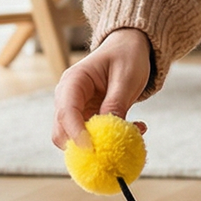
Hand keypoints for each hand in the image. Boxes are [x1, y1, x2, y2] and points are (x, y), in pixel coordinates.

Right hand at [52, 28, 151, 149]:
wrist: (128, 48)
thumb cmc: (127, 56)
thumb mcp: (126, 77)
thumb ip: (116, 103)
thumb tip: (109, 132)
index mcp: (73, 81)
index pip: (67, 112)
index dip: (76, 133)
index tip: (92, 149)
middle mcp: (68, 98)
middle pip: (63, 132)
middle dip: (84, 146)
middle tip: (114, 151)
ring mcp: (77, 110)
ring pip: (77, 139)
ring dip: (102, 144)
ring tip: (135, 132)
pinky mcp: (88, 118)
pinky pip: (94, 137)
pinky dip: (112, 139)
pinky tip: (137, 128)